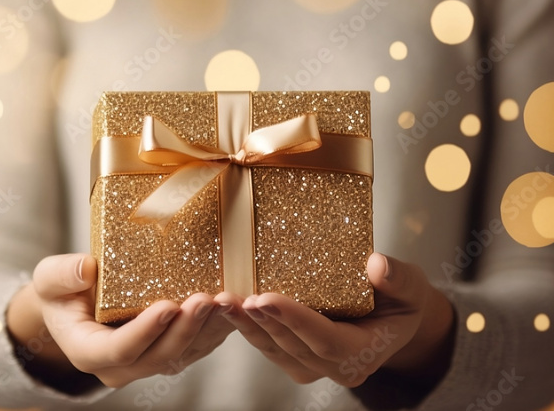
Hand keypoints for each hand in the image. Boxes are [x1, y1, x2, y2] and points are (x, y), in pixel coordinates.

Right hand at [7, 253, 235, 388]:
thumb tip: (87, 269)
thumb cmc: (62, 291)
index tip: (167, 306)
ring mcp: (146, 363)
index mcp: (88, 351)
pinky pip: (197, 347)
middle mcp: (119, 367)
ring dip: (207, 329)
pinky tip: (230, 305)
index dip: (145, 331)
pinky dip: (216, 328)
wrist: (74, 305)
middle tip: (205, 299)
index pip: (120, 350)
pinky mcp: (168, 353)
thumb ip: (62, 275)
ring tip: (224, 300)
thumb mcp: (49, 278)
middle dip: (185, 329)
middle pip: (159, 356)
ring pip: (183, 354)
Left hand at [218, 252, 454, 387]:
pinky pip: (268, 345)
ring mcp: (314, 367)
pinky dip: (246, 326)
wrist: (394, 317)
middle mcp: (338, 367)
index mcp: (364, 352)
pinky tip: (226, 307)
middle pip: (292, 346)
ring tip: (221, 301)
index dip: (293, 319)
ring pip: (274, 349)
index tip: (264, 297)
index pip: (324, 339)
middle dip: (260, 322)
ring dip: (245, 326)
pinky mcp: (297, 358)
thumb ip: (399, 278)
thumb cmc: (401, 298)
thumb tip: (377, 265)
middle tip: (233, 298)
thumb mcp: (411, 286)